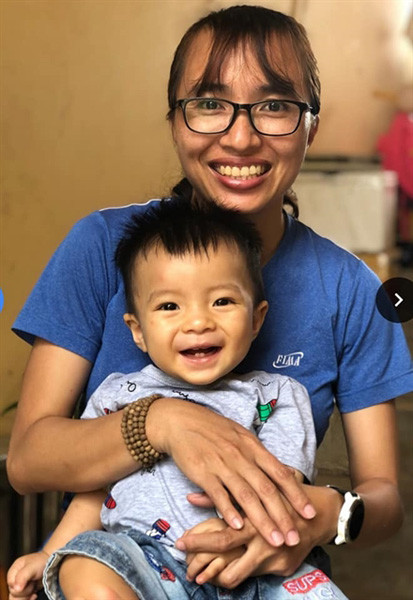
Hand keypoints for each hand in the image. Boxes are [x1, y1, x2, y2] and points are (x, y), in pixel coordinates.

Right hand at [7, 551, 48, 599]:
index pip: (11, 584)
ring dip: (26, 596)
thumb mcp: (32, 567)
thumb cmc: (42, 562)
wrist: (53, 565)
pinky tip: (34, 595)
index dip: (20, 585)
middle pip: (14, 592)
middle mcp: (16, 578)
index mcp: (15, 570)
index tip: (30, 580)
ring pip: (16, 598)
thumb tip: (16, 589)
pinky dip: (28, 599)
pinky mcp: (26, 591)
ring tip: (34, 590)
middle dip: (25, 590)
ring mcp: (21, 585)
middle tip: (33, 583)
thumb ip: (23, 576)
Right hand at [147, 398, 315, 546]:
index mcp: (252, 447)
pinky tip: (238, 527)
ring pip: (246, 496)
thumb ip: (258, 456)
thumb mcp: (240, 436)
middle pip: (266, 489)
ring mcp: (222, 465)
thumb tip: (280, 472)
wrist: (182, 421)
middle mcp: (241, 456)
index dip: (296, 494)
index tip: (309, 513)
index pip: (279, 473)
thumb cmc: (213, 430)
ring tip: (274, 540)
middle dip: (283, 515)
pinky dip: (228, 511)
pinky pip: (218, 494)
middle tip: (295, 537)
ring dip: (262, 520)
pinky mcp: (203, 472)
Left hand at [177, 485, 340, 587]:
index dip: (198, 541)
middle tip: (185, 568)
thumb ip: (224, 495)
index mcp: (254, 517)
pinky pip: (252, 576)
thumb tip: (191, 497)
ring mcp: (274, 557)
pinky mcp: (282, 569)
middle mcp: (263, 539)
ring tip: (200, 576)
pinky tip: (224, 572)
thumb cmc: (281, 494)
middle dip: (201, 562)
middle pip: (226, 556)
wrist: (320, 513)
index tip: (179, 542)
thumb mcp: (255, 488)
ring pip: (236, 575)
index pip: (221, 535)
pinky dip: (236, 574)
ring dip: (215, 576)